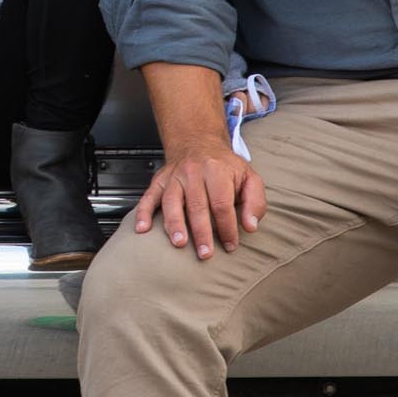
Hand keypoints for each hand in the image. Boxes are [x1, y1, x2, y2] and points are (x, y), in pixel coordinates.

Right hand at [133, 140, 266, 259]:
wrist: (198, 142)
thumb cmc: (224, 166)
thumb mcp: (249, 177)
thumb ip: (255, 202)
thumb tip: (250, 226)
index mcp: (217, 171)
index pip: (222, 204)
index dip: (227, 227)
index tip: (230, 245)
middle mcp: (193, 172)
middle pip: (197, 205)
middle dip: (201, 232)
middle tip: (205, 254)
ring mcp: (174, 176)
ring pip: (171, 201)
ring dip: (174, 224)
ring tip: (179, 243)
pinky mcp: (159, 181)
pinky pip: (148, 196)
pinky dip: (143, 213)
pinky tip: (142, 229)